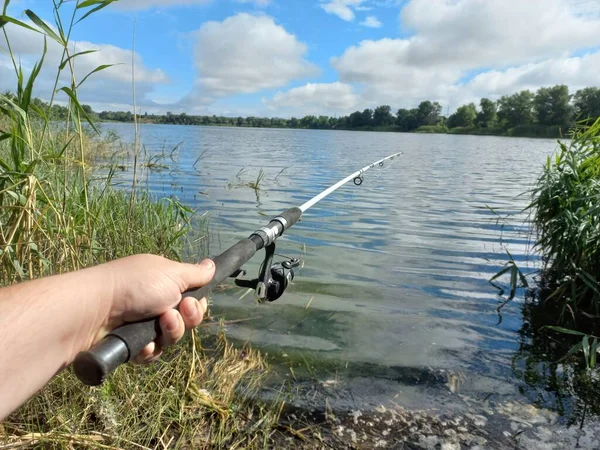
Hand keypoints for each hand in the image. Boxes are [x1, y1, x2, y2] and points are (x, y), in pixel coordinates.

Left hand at [92, 254, 214, 362]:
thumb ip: (195, 274)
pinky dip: (150, 349)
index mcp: (164, 284)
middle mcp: (154, 304)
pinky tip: (142, 344)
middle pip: (185, 322)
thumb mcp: (171, 273)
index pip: (192, 301)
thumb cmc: (135, 285)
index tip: (191, 302)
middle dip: (185, 320)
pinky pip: (152, 354)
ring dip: (170, 333)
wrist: (96, 310)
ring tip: (158, 324)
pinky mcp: (131, 345)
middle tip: (172, 313)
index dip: (196, 306)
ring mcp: (142, 325)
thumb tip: (212, 264)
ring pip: (171, 339)